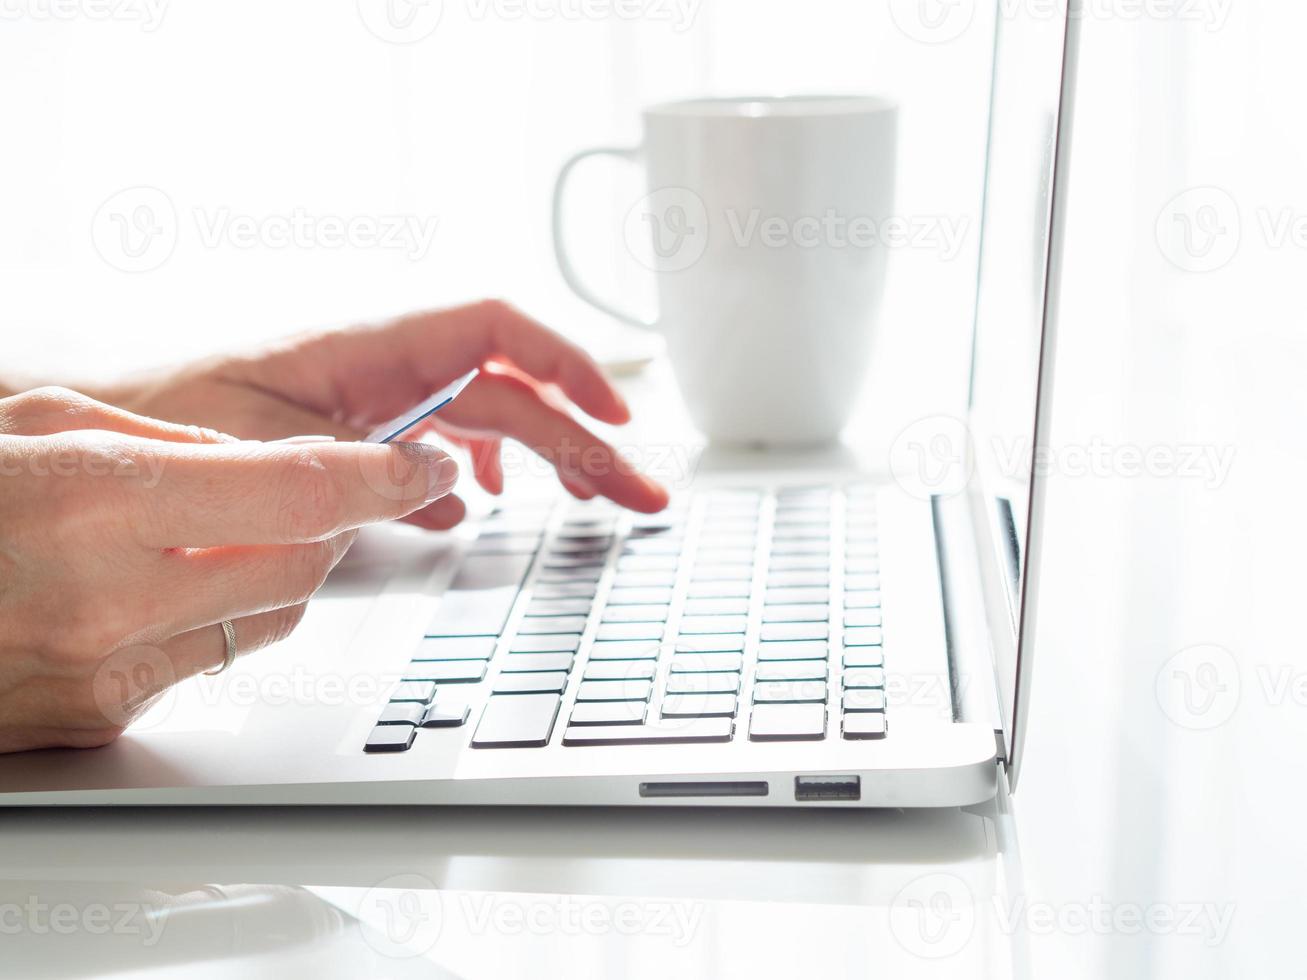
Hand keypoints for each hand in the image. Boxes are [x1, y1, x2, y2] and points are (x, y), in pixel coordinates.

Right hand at [0, 386, 458, 751]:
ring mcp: (104, 672)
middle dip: (333, 519)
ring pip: (268, 618)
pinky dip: (215, 618)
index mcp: (95, 499)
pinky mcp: (98, 721)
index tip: (421, 462)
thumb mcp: (37, 425)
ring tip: (217, 530)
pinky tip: (160, 587)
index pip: (300, 491)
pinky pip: (207, 663)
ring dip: (277, 569)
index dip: (382, 475)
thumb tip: (270, 465)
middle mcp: (109, 598)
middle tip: (327, 484)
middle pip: (303, 562)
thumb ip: (169, 444)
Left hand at [101, 300, 669, 529]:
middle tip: (642, 495)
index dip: (566, 364)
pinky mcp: (358, 436)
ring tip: (588, 500)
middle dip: (586, 442)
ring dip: (544, 458)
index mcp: (366, 348)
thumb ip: (357, 466)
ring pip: (485, 422)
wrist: (113, 432)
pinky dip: (472, 475)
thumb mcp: (262, 448)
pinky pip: (438, 447)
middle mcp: (383, 369)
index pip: (493, 332)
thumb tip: (449, 487)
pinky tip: (479, 505)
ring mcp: (375, 403)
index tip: (615, 415)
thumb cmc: (168, 420)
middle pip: (512, 393)